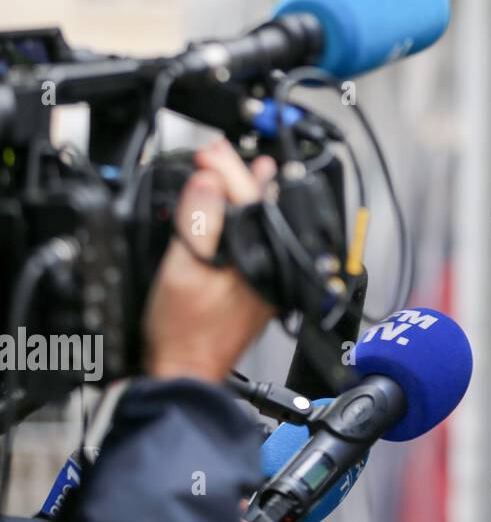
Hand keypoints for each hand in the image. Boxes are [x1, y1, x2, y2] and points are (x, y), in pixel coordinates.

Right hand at [144, 138, 277, 383]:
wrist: (186, 370)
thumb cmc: (185, 330)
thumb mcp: (185, 267)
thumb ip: (199, 221)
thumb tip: (209, 181)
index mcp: (262, 254)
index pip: (247, 196)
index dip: (225, 169)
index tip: (208, 151)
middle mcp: (273, 262)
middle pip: (259, 205)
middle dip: (238, 174)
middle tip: (217, 150)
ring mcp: (267, 274)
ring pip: (261, 221)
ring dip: (248, 192)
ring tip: (246, 166)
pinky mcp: (258, 283)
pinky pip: (258, 239)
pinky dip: (247, 218)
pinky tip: (242, 208)